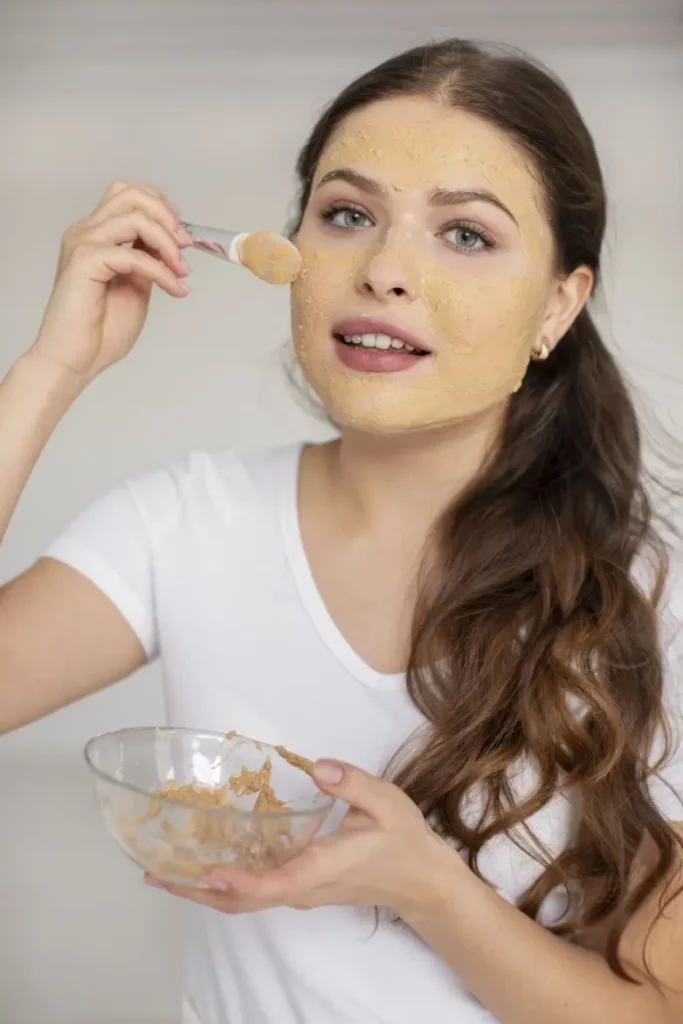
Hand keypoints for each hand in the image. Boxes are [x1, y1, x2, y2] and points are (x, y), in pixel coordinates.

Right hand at [30, 181, 191, 381]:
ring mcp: (83, 244)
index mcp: (97, 235)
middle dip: (166, 216)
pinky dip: (160, 271)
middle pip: (130, 194)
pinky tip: (174, 289)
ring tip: (182, 271)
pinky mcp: (84, 262)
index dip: (161, 208)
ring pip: (134, 217)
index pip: (129, 196)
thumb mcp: (136, 286)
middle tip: (186, 246)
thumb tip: (171, 244)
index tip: (183, 236)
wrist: (76, 359)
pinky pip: (133, 255)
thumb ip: (148, 260)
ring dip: (167, 242)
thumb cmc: (100, 330)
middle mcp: (87, 232)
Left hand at [145, 760, 452, 917]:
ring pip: (243, 902)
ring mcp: (298, 892)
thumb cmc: (404, 842)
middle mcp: (302, 887)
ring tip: (163, 871)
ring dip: (203, 890)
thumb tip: (318, 767)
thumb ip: (353, 784)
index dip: (240, 882)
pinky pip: (253, 892)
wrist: (420, 883)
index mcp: (322, 868)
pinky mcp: (298, 887)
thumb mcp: (388, 803)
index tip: (209, 872)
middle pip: (243, 902)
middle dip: (197, 891)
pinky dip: (222, 884)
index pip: (275, 884)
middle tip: (155, 875)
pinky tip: (203, 861)